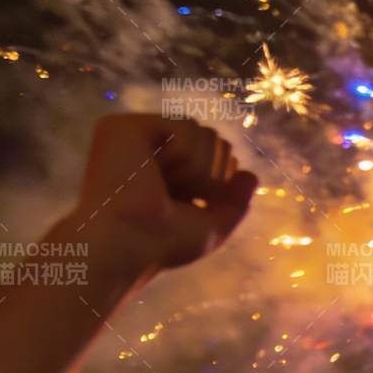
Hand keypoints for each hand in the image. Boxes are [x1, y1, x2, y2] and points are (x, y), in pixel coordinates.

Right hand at [65, 114, 257, 277]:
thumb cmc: (163, 246)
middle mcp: (145, 149)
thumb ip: (233, 203)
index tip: (189, 205)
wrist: (128, 246)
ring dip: (197, 171)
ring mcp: (132, 136)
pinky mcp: (122, 126)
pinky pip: (186, 126)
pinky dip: (184, 157)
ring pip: (204, 133)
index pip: (212, 154)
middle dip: (211, 175)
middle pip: (213, 139)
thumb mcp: (211, 229)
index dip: (218, 180)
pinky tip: (153, 173)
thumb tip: (251, 175)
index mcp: (161, 169)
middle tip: (175, 197)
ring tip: (163, 187)